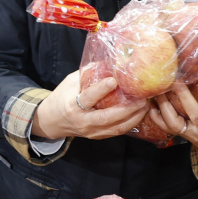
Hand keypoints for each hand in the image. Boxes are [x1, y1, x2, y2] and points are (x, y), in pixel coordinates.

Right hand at [30, 70, 149, 140]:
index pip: (88, 98)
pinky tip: (139, 114)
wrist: (51, 121)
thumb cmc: (61, 98)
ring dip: (134, 118)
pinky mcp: (97, 136)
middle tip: (142, 98)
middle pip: (108, 117)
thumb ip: (88, 74)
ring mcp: (91, 131)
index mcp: (72, 105)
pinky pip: (117, 131)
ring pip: (117, 128)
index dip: (101, 89)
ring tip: (146, 106)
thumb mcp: (70, 82)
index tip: (114, 80)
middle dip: (128, 109)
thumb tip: (109, 62)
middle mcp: (82, 121)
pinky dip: (131, 123)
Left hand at [147, 79, 197, 160]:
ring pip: (176, 123)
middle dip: (184, 96)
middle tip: (175, 80)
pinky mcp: (182, 135)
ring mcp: (192, 133)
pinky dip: (157, 117)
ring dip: (165, 106)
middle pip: (194, 114)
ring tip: (160, 90)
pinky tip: (151, 105)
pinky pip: (166, 128)